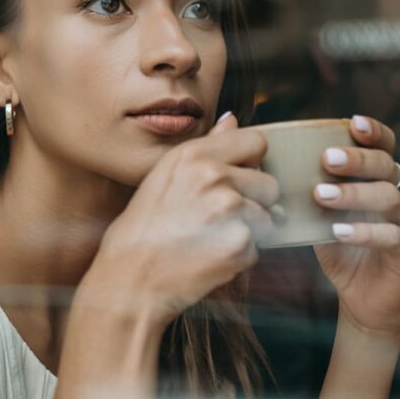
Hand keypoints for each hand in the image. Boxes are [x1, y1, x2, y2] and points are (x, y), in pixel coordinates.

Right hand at [85, 113, 277, 325]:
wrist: (129, 279)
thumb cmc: (142, 229)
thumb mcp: (165, 176)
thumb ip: (206, 147)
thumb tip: (232, 119)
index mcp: (194, 155)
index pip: (258, 142)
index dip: (251, 163)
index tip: (235, 180)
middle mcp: (214, 177)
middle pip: (270, 183)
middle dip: (254, 202)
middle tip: (218, 219)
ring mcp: (230, 212)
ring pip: (268, 219)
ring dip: (247, 232)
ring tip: (209, 240)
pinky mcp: (240, 245)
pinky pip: (259, 249)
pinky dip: (239, 258)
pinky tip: (209, 258)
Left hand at [311, 116, 399, 333]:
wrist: (361, 300)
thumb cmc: (338, 249)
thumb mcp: (317, 215)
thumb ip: (302, 188)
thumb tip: (258, 160)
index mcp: (381, 181)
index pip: (385, 147)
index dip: (374, 133)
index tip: (352, 123)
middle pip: (387, 167)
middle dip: (356, 159)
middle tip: (325, 158)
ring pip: (390, 199)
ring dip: (354, 194)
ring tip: (321, 195)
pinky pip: (392, 237)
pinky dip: (365, 232)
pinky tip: (339, 231)